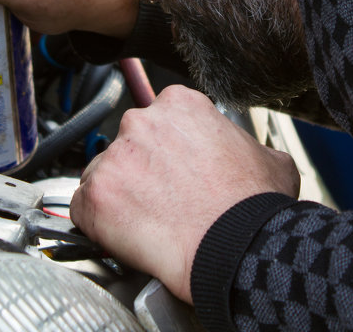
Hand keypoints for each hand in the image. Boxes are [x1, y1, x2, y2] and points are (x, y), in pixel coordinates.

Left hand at [69, 85, 299, 302]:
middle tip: (162, 200)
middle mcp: (140, 122)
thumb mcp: (269, 159)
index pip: (158, 120)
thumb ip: (245, 144)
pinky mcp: (95, 196)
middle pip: (127, 145)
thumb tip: (248, 154)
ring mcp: (113, 158)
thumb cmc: (252, 207)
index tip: (173, 170)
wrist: (235, 248)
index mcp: (179, 104)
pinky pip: (83, 209)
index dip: (166, 149)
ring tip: (148, 223)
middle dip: (140, 171)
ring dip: (119, 196)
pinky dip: (98, 224)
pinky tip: (126, 235)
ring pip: (104, 175)